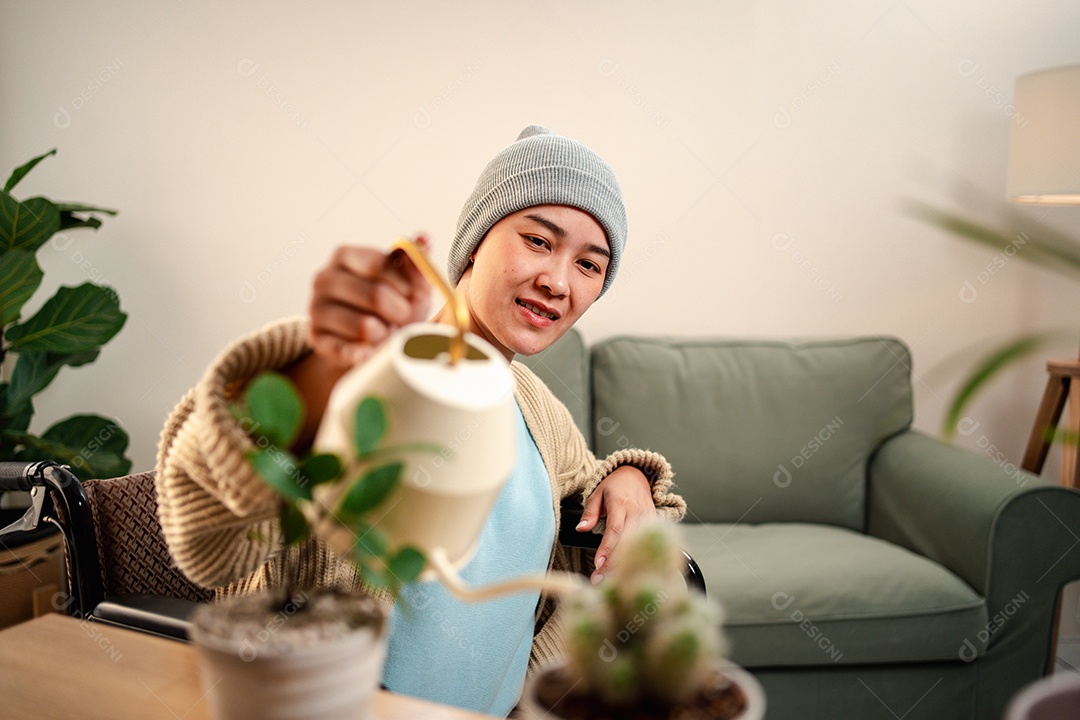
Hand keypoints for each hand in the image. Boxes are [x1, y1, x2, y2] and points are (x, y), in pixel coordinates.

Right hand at [308, 234, 432, 367]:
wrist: (370, 339)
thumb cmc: (390, 304)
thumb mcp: (407, 282)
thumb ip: (416, 261)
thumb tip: (425, 238)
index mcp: (345, 255)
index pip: (381, 265)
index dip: (406, 285)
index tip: (413, 297)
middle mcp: (324, 278)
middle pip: (376, 296)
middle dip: (400, 312)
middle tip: (403, 319)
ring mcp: (316, 308)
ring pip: (365, 327)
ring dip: (386, 335)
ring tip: (387, 333)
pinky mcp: (315, 338)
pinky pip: (344, 350)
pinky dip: (363, 354)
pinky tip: (369, 353)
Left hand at [576, 466, 656, 583]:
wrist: (637, 475)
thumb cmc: (615, 486)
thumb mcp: (597, 493)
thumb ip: (589, 513)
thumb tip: (580, 529)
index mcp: (621, 504)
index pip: (614, 529)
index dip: (607, 548)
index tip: (598, 564)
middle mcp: (637, 512)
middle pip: (626, 542)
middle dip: (613, 564)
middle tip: (599, 580)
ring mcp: (648, 519)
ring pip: (637, 546)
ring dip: (624, 565)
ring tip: (610, 581)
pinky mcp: (655, 525)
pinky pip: (645, 544)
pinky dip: (636, 559)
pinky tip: (626, 572)